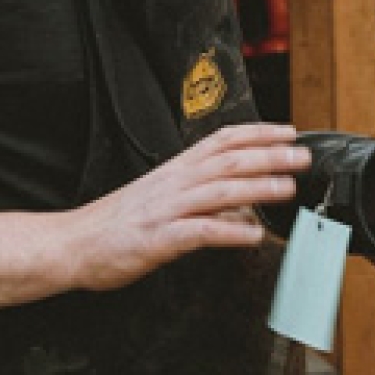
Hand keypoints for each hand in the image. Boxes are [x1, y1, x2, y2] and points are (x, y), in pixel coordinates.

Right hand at [67, 123, 308, 291]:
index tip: (288, 131)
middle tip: (302, 155)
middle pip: (227, 162)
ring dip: (257, 188)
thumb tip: (244, 212)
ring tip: (287, 187)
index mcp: (175, 171)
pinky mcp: (158, 240)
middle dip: (268, 155)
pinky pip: (198, 233)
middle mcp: (173, 184)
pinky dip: (229, 233)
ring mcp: (165, 210)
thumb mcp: (163, 202)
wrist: (72, 243)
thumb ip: (204, 203)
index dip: (257, 133)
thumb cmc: (118, 224)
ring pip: (218, 192)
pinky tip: (253, 237)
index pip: (221, 141)